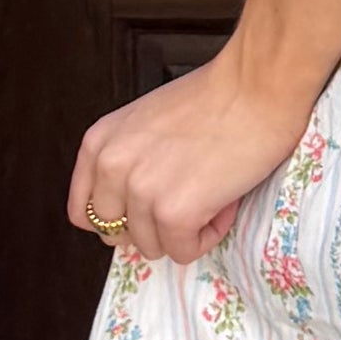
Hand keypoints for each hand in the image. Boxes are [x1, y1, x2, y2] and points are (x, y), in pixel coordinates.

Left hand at [68, 49, 314, 265]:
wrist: (257, 87)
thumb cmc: (215, 98)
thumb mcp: (146, 123)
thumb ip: (129, 160)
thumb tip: (132, 209)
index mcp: (99, 144)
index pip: (82, 212)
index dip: (119, 217)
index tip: (149, 208)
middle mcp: (112, 168)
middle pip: (116, 235)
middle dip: (152, 225)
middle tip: (188, 196)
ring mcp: (141, 192)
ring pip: (152, 247)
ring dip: (186, 229)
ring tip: (211, 191)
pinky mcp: (173, 213)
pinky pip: (185, 251)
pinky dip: (209, 234)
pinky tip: (224, 201)